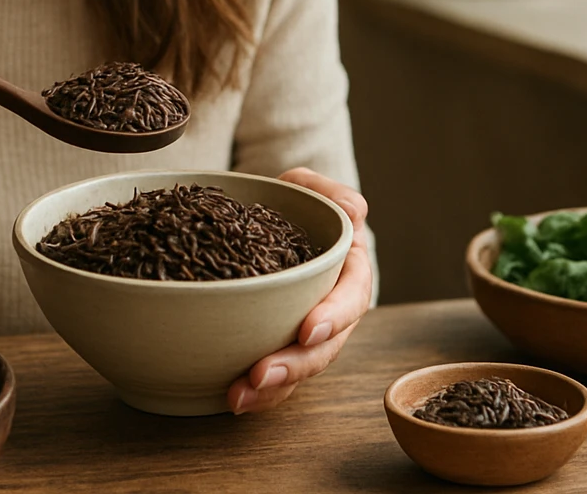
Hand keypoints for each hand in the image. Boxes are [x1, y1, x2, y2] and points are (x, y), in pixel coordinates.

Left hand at [227, 167, 372, 413]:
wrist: (262, 223)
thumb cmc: (290, 205)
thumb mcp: (307, 188)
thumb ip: (329, 193)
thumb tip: (353, 211)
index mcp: (348, 269)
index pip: (352, 295)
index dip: (334, 315)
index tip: (308, 330)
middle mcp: (334, 308)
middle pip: (327, 346)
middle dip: (296, 364)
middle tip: (262, 374)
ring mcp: (309, 334)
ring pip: (302, 369)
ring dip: (274, 389)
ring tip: (239, 397)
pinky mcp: (281, 347)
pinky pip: (277, 378)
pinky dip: (258, 393)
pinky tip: (233, 398)